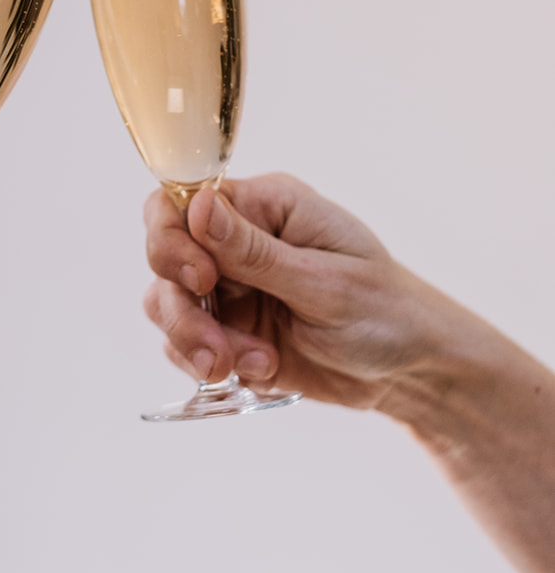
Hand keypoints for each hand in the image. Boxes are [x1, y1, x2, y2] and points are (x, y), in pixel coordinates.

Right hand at [143, 174, 452, 412]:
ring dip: (194, 343)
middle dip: (182, 308)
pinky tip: (259, 371)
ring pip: (166, 304)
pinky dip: (208, 364)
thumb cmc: (384, 312)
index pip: (182, 200)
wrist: (408, 370)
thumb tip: (197, 205)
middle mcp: (236, 241)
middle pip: (163, 256)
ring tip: (245, 367)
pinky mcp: (226, 330)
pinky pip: (183, 343)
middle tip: (216, 349)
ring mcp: (229, 287)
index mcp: (265, 207)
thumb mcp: (325, 282)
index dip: (172, 238)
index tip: (200, 279)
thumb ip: (254, 251)